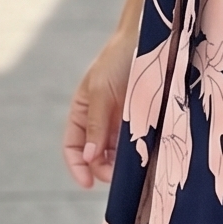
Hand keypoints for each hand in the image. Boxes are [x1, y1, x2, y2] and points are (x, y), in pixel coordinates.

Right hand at [63, 27, 138, 190]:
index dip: (77, 167)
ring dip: (120, 166)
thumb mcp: (101, 91)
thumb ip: (95, 124)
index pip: (73, 147)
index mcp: (82, 112)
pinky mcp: (142, 121)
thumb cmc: (118, 60)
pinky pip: (136, 145)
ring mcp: (121, 122)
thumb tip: (88, 157)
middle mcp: (100, 121)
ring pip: (116, 155)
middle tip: (116, 176)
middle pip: (94, 156)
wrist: (150, 40)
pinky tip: (143, 158)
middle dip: (101, 169)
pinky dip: (137, 155)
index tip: (88, 183)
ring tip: (132, 169)